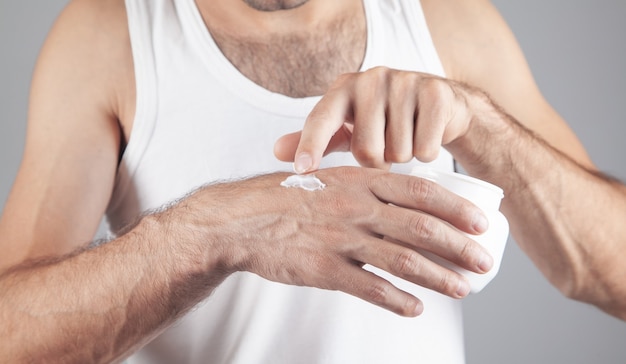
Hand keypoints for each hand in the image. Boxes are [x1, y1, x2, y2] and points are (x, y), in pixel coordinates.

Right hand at [204, 167, 491, 315]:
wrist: (241, 220)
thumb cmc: (287, 196)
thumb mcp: (329, 178)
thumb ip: (365, 185)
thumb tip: (403, 197)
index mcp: (360, 181)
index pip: (420, 191)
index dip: (455, 208)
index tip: (481, 222)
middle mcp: (355, 208)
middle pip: (420, 228)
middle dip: (458, 247)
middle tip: (483, 261)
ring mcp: (340, 240)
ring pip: (402, 261)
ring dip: (437, 277)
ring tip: (461, 289)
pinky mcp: (324, 269)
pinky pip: (369, 288)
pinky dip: (397, 300)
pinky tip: (415, 308)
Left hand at [274, 67, 487, 172]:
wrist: (439, 105)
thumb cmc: (384, 120)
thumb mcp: (347, 128)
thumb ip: (315, 139)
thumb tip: (276, 152)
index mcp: (344, 88)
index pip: (321, 119)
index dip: (310, 145)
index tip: (302, 169)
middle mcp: (371, 79)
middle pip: (366, 151)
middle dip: (377, 163)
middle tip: (384, 149)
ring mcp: (405, 82)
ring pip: (399, 152)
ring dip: (403, 157)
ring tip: (406, 138)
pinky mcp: (435, 93)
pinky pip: (425, 148)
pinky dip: (426, 153)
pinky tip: (425, 135)